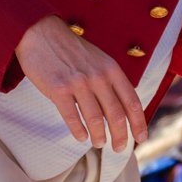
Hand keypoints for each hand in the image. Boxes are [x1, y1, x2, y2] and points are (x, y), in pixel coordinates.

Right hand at [14, 16, 147, 150]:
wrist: (40, 33)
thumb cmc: (71, 50)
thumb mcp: (100, 60)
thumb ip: (111, 81)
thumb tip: (123, 108)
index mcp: (112, 70)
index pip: (132, 102)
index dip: (139, 123)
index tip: (141, 138)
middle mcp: (99, 77)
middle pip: (116, 114)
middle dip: (121, 135)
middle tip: (119, 148)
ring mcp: (78, 83)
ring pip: (96, 118)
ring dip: (100, 136)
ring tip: (100, 143)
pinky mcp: (58, 89)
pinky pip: (71, 116)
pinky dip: (78, 130)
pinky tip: (82, 137)